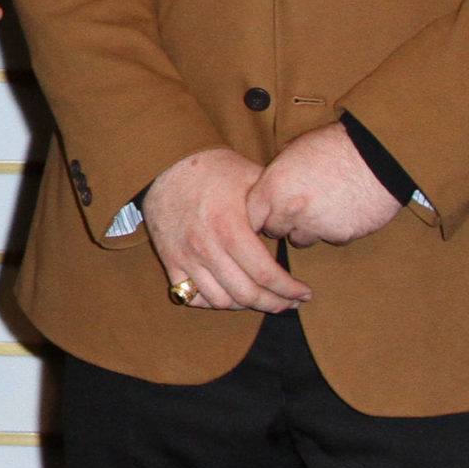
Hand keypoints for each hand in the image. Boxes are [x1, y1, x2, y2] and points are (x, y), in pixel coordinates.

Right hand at [144, 146, 311, 312]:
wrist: (165, 162)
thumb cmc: (213, 169)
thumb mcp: (250, 177)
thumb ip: (273, 205)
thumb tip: (295, 228)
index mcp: (230, 227)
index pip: (265, 274)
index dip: (289, 290)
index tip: (304, 294)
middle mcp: (206, 248)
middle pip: (246, 294)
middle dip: (274, 303)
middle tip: (289, 302)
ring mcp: (185, 257)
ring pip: (220, 301)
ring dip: (245, 305)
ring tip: (260, 298)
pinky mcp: (170, 260)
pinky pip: (190, 297)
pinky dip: (212, 302)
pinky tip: (228, 293)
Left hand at [249, 123, 401, 247]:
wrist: (377, 153)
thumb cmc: (335, 145)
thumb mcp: (296, 149)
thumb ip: (278, 171)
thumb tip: (268, 182)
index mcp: (273, 186)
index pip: (250, 215)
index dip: (257, 215)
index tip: (264, 213)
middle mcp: (290, 210)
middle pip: (273, 231)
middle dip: (281, 222)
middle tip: (295, 209)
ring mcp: (315, 225)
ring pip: (300, 239)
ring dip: (306, 228)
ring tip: (320, 208)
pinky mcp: (339, 235)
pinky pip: (330, 238)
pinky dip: (333, 229)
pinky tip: (341, 210)